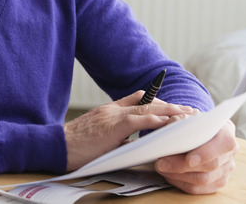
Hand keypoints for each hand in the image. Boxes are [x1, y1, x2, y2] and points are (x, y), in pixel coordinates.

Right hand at [63, 91, 193, 170]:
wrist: (57, 145)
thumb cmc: (75, 146)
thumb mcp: (98, 137)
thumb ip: (116, 136)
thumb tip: (133, 144)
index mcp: (109, 110)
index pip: (137, 99)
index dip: (157, 101)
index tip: (171, 105)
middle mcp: (112, 109)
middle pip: (147, 101)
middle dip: (170, 105)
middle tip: (188, 110)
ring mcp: (113, 116)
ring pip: (147, 108)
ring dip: (169, 111)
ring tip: (187, 115)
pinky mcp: (113, 126)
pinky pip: (140, 120)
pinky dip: (156, 120)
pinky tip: (169, 122)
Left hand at [155, 119, 238, 193]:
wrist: (196, 132)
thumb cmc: (190, 123)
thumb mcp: (186, 116)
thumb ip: (181, 119)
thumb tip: (171, 127)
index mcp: (226, 132)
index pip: (224, 144)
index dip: (207, 153)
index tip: (189, 159)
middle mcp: (229, 152)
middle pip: (210, 165)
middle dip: (182, 166)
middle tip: (160, 163)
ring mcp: (225, 169)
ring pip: (203, 179)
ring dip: (178, 175)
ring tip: (160, 168)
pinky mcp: (216, 182)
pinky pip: (198, 189)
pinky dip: (180, 183)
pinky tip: (168, 175)